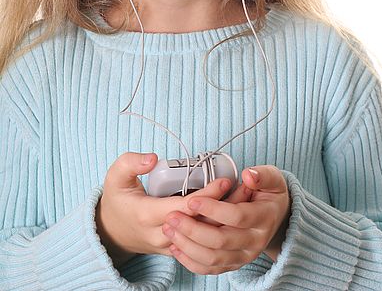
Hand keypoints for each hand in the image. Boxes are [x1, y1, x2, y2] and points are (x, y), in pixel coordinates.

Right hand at [95, 152, 233, 266]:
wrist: (111, 232)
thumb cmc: (116, 200)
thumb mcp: (116, 176)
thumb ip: (132, 163)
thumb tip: (153, 158)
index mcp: (146, 215)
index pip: (185, 208)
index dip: (207, 195)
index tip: (225, 181)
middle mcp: (159, 234)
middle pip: (199, 224)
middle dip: (225, 208)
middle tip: (246, 189)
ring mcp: (168, 245)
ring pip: (203, 236)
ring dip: (225, 219)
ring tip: (245, 199)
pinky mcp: (175, 249)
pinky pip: (200, 241)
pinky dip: (217, 227)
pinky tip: (233, 213)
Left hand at [162, 165, 290, 274]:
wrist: (277, 217)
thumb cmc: (270, 194)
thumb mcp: (273, 179)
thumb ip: (262, 175)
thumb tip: (248, 175)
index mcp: (264, 218)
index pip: (235, 216)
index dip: (212, 209)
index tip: (191, 200)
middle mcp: (255, 241)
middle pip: (220, 241)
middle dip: (192, 229)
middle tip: (172, 217)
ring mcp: (244, 256)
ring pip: (213, 258)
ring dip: (187, 246)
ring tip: (169, 230)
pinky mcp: (234, 264)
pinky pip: (210, 269)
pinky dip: (191, 261)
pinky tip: (175, 247)